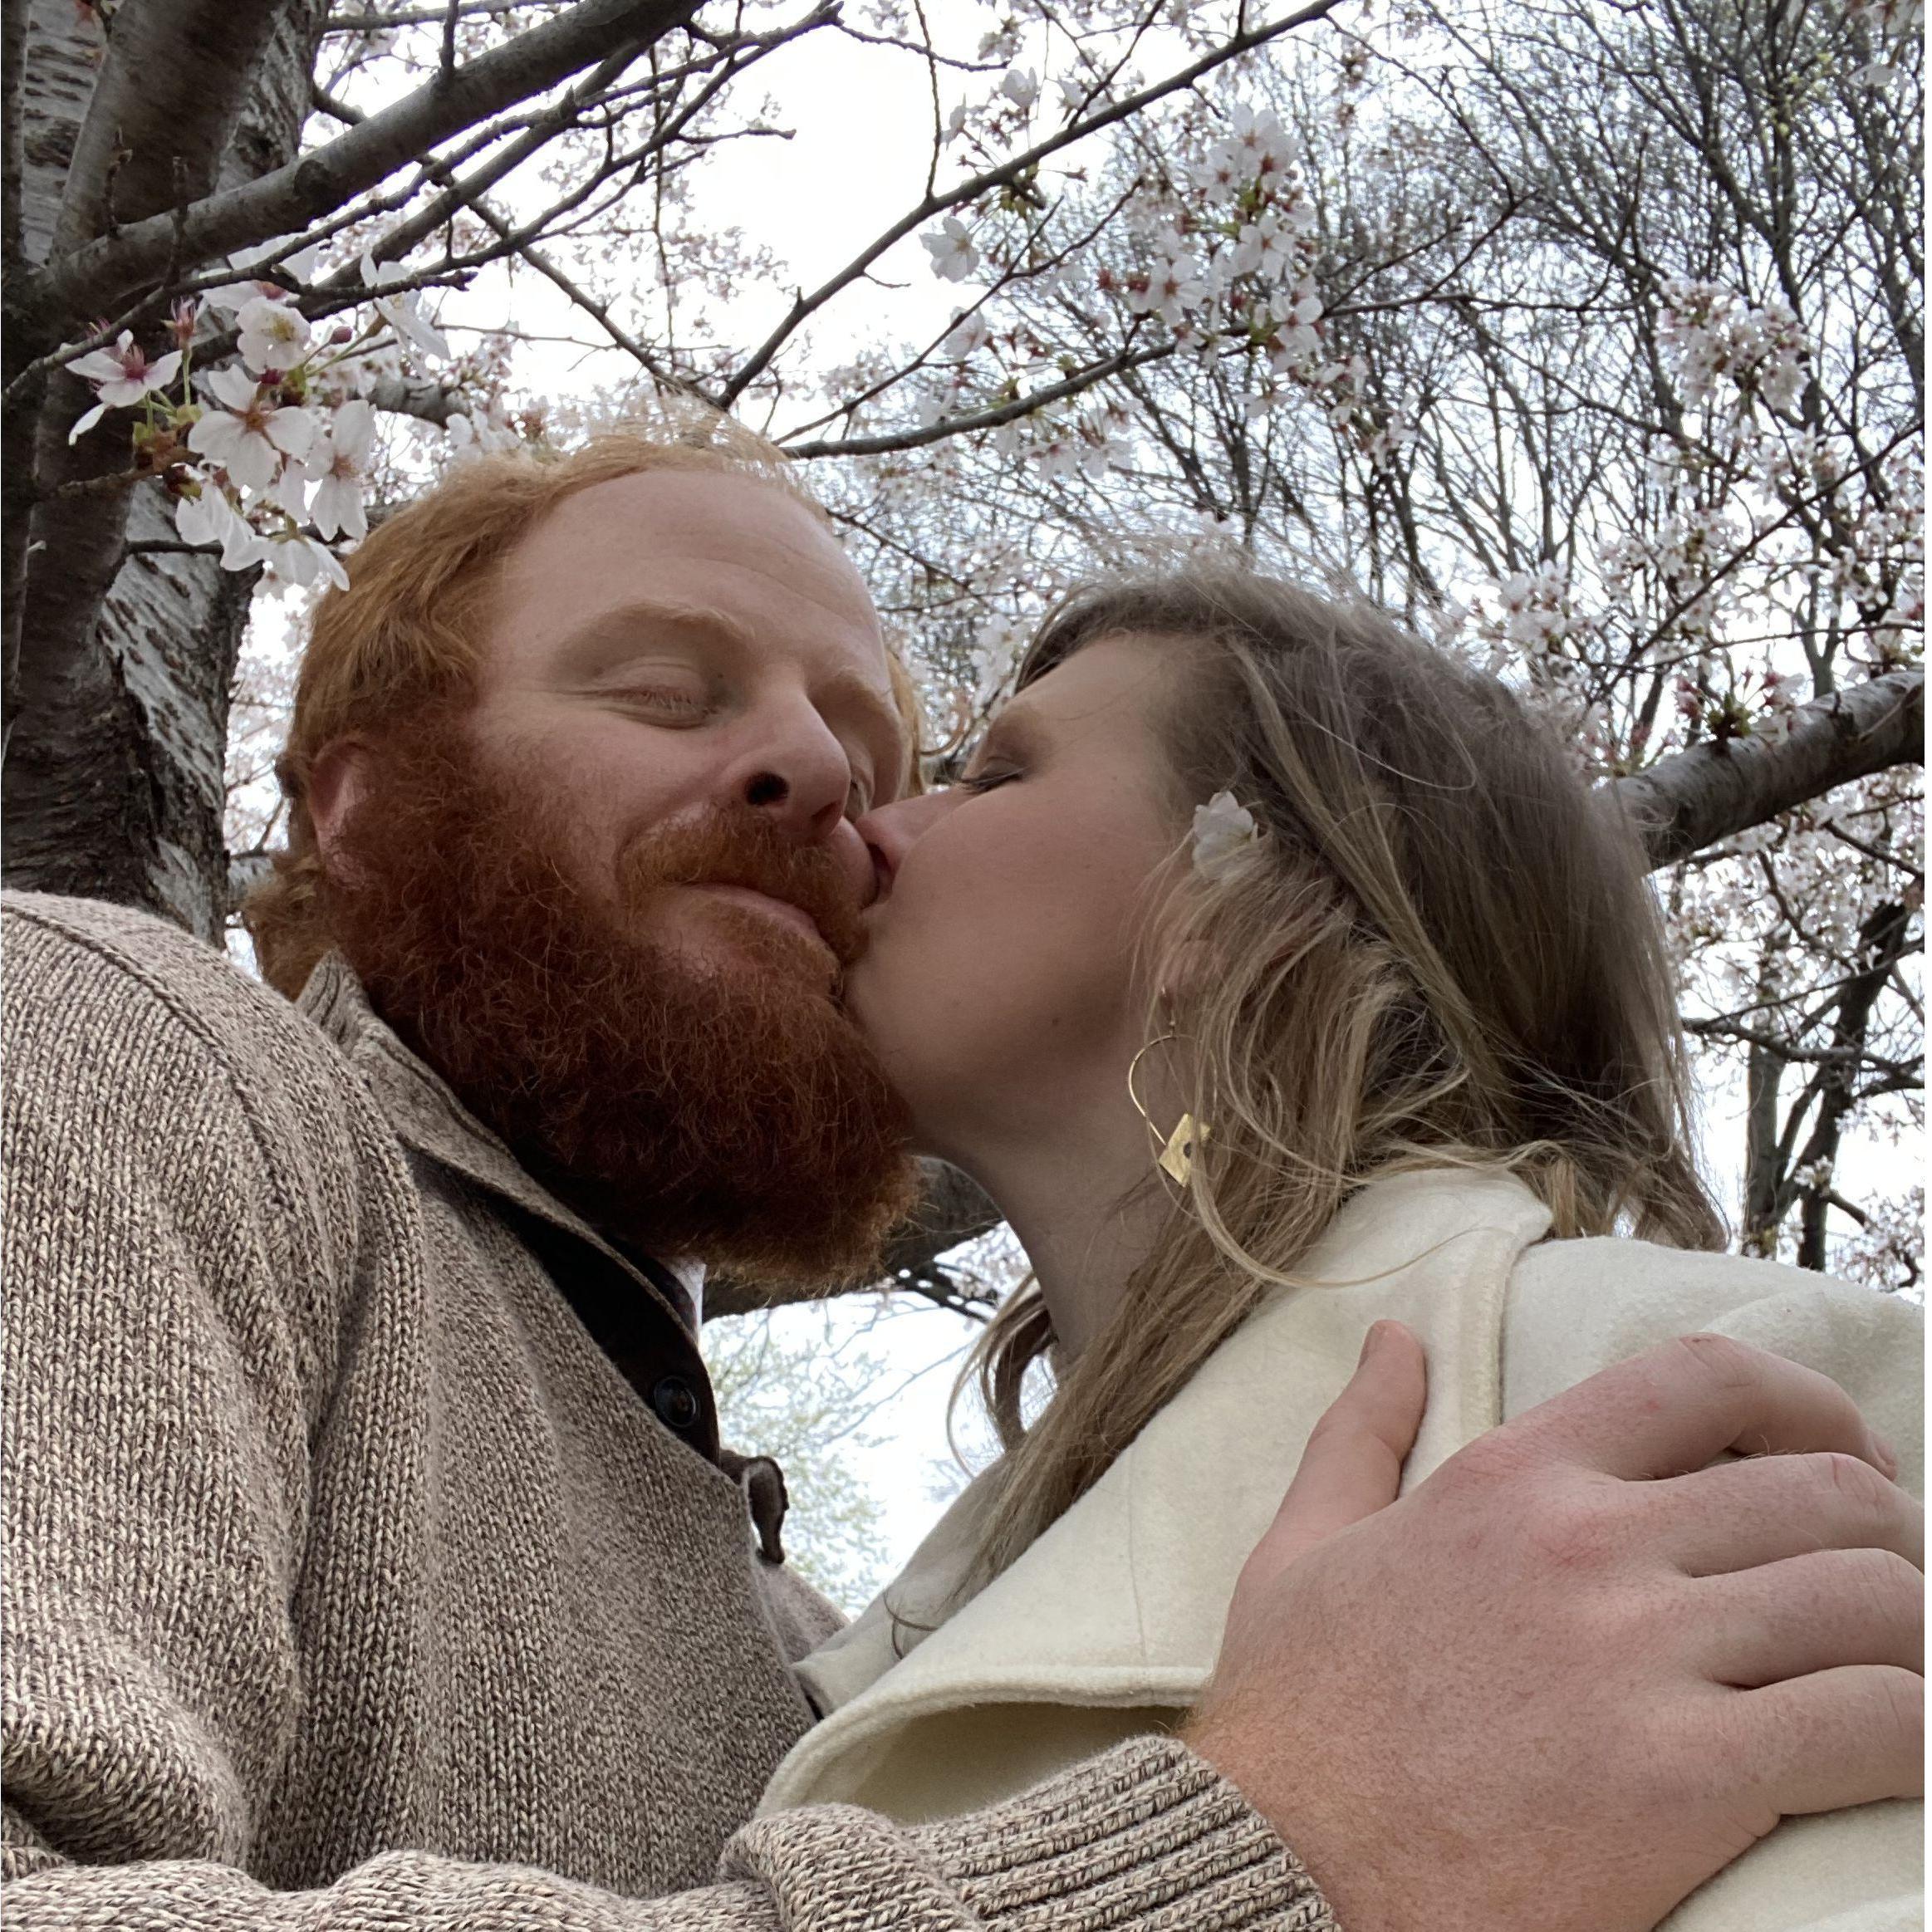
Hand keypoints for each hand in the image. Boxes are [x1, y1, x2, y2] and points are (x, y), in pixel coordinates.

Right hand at [1186, 1325, 1922, 1931]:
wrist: (1279, 1875)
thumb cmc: (1291, 1721)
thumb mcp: (1301, 1548)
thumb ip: (1359, 1434)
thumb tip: (1394, 1340)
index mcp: (1510, 1478)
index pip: (1707, 1378)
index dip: (1811, 1405)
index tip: (1844, 1456)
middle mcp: (1586, 1544)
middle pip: (1826, 1493)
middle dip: (1893, 1535)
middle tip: (1890, 1590)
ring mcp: (1637, 1659)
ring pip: (1872, 1603)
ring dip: (1915, 1640)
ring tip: (1903, 1679)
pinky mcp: (1683, 1782)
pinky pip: (1875, 1726)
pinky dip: (1918, 1737)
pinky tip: (1900, 1758)